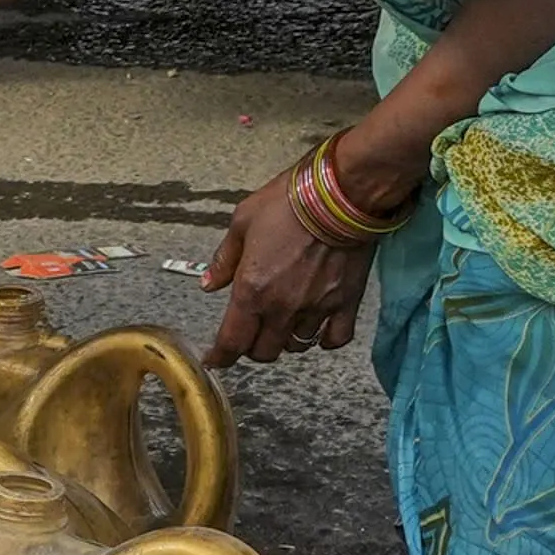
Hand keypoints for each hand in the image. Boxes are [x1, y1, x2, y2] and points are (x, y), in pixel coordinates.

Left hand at [204, 135, 410, 363]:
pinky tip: (317, 331)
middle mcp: (282, 307)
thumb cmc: (289, 201)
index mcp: (251, 290)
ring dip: (284, 340)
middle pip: (263, 351)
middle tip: (249, 332)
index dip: (220, 357)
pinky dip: (323, 340)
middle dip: (251, 347)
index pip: (231, 342)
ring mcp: (316, 309)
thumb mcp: (242, 222)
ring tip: (282, 323)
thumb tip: (209, 284)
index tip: (215, 360)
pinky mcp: (346, 303)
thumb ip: (225, 259)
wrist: (340, 195)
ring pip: (296, 347)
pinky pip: (334, 339)